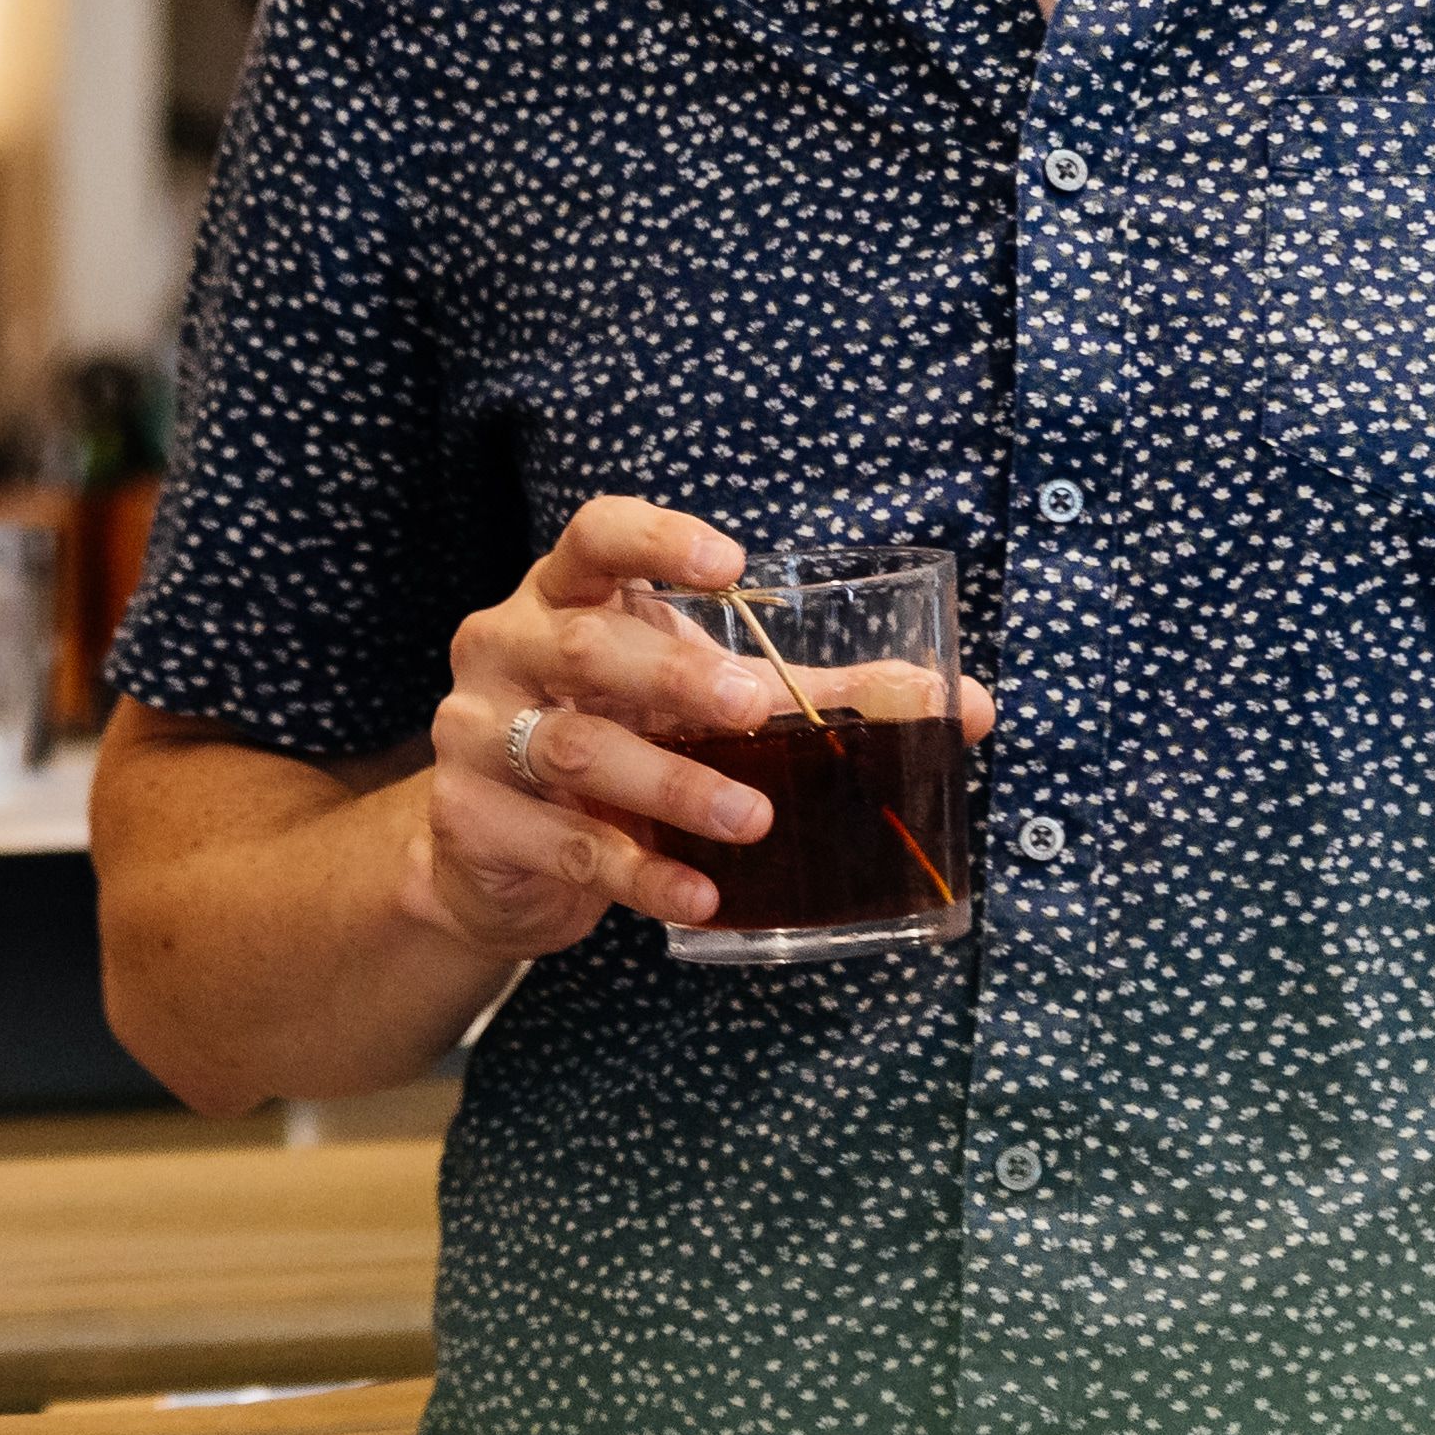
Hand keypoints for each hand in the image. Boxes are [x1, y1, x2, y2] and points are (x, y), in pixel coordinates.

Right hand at [409, 496, 790, 956]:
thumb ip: (814, 696)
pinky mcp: (469, 818)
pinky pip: (563, 845)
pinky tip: (700, 895)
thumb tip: (965, 708)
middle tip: (751, 706)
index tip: (728, 562)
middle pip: (583, 647)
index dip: (654, 539)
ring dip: (669, 785)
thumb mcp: (700, 702)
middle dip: (671, 674)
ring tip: (751, 818)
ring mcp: (475, 733)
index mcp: (562, 597)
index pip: (592, 538)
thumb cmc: (612, 739)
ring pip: (569, 750)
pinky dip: (638, 873)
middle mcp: (505, 649)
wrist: (496, 852)